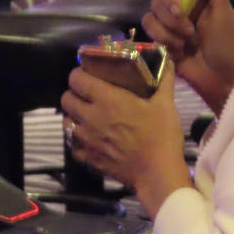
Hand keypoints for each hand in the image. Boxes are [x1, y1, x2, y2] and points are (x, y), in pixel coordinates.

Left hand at [61, 61, 191, 216]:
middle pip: (66, 99)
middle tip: (87, 96)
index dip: (79, 74)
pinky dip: (78, 141)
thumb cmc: (161, 135)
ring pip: (66, 122)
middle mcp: (90, 117)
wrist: (157, 173)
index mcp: (106, 99)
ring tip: (87, 117)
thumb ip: (163, 81)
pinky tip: (90, 140)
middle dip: (74, 94)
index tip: (88, 75)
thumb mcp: (165, 104)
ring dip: (74, 117)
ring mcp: (87, 139)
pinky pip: (73, 146)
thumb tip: (168, 61)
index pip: (76, 79)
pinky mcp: (89, 158)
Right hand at [141, 0, 233, 114]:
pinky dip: (164, 42)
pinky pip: (150, 35)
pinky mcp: (163, 44)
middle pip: (158, 0)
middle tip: (190, 33)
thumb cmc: (228, 48)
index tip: (178, 10)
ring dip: (166, 32)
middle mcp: (182, 10)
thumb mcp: (227, 16)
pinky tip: (178, 53)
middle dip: (171, 19)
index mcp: (198, 0)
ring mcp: (171, 28)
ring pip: (149, 17)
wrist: (223, 81)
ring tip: (183, 45)